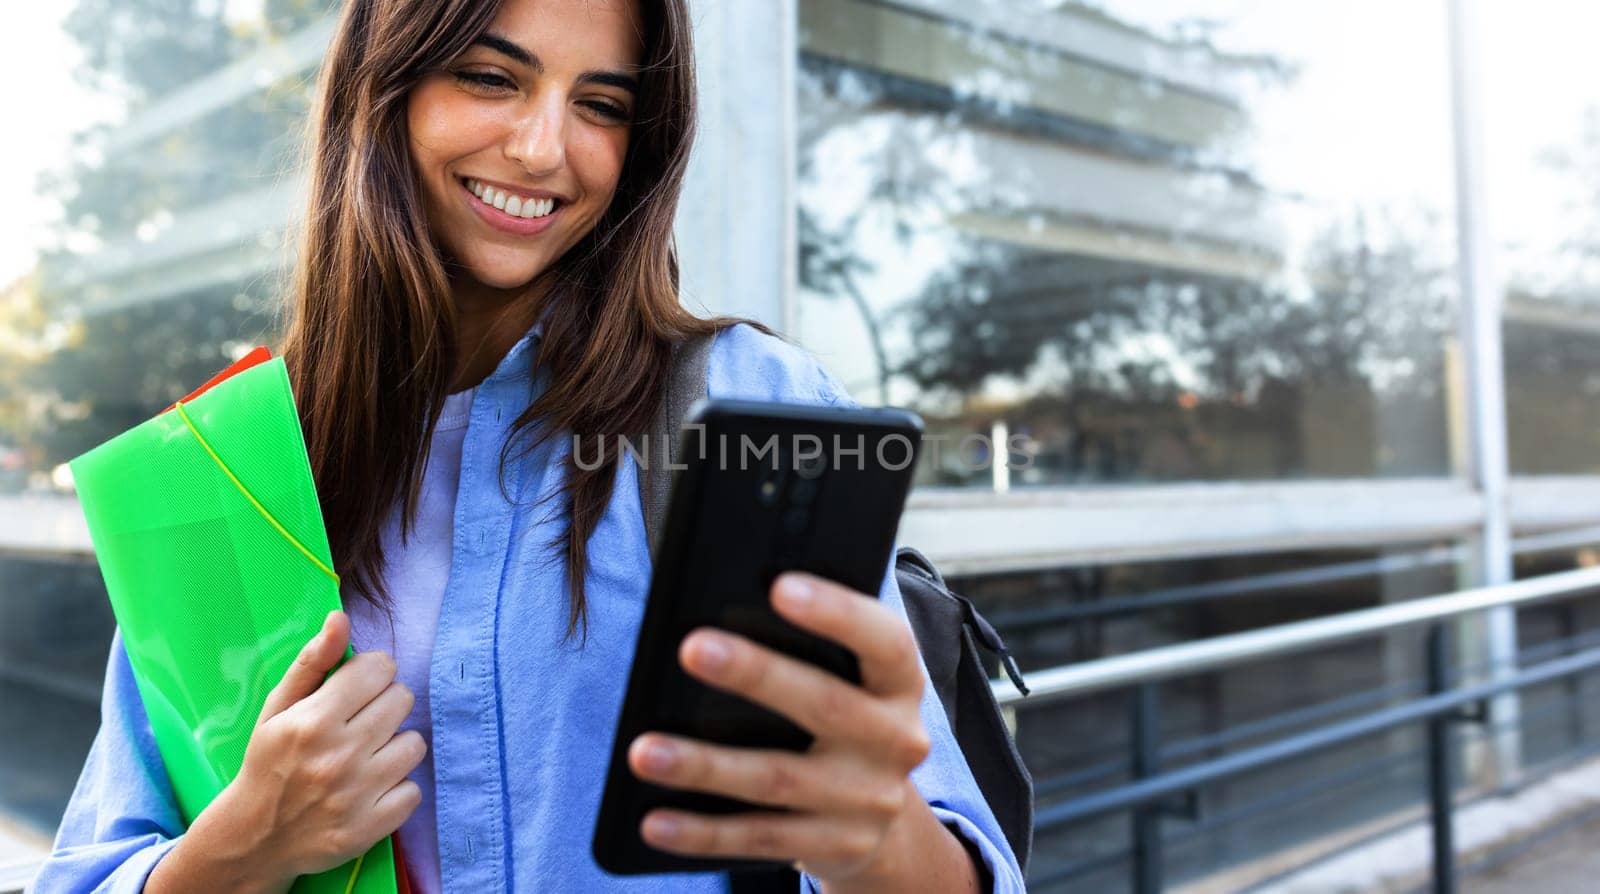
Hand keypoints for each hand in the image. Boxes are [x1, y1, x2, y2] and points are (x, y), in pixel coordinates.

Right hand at [202, 610, 425, 883]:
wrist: (254, 839)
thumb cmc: (269, 764)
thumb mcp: (278, 709)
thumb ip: (312, 662)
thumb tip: (340, 618)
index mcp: (312, 721)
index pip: (380, 669)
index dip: (372, 674)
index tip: (357, 689)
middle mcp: (338, 756)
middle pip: (402, 700)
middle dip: (385, 705)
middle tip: (361, 723)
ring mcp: (357, 795)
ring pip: (415, 743)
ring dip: (395, 746)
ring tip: (367, 756)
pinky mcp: (371, 828)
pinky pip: (414, 790)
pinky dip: (397, 788)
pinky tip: (371, 788)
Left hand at [627, 572, 939, 887]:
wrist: (877, 817)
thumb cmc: (838, 717)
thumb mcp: (846, 680)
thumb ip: (807, 648)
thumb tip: (716, 619)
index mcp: (899, 684)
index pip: (884, 641)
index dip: (837, 612)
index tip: (779, 585)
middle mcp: (896, 740)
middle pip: (825, 705)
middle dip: (756, 674)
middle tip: (691, 648)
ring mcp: (868, 800)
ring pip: (777, 779)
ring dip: (705, 765)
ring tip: (643, 751)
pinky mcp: (836, 846)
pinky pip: (759, 839)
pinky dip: (701, 832)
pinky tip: (653, 820)